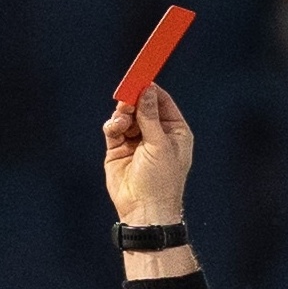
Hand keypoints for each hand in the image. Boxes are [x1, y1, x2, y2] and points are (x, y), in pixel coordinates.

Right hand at [104, 84, 193, 226]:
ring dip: (122, 115)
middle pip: (142, 105)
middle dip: (133, 101)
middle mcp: (156, 134)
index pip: (162, 101)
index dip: (150, 90)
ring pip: (126, 115)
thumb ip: (150, 116)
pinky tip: (115, 129)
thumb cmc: (161, 181)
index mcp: (174, 131)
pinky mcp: (119, 149)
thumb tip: (147, 90)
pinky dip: (113, 125)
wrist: (145, 210)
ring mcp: (137, 141)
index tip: (139, 78)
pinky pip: (114, 128)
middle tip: (126, 99)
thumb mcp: (160, 144)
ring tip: (122, 122)